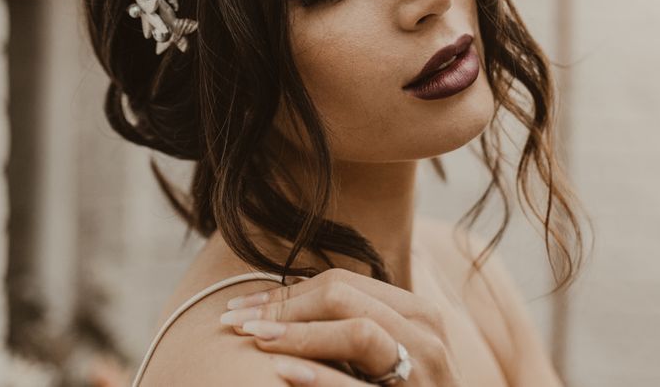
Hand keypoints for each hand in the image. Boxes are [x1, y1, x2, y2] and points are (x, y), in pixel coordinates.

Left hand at [218, 267, 463, 384]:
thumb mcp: (390, 353)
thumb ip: (354, 325)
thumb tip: (283, 303)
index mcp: (415, 311)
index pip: (341, 283)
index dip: (286, 291)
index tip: (241, 305)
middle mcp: (424, 333)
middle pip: (343, 297)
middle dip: (283, 305)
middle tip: (235, 319)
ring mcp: (424, 370)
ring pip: (358, 331)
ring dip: (298, 332)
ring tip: (254, 339)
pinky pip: (361, 385)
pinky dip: (321, 376)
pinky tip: (282, 372)